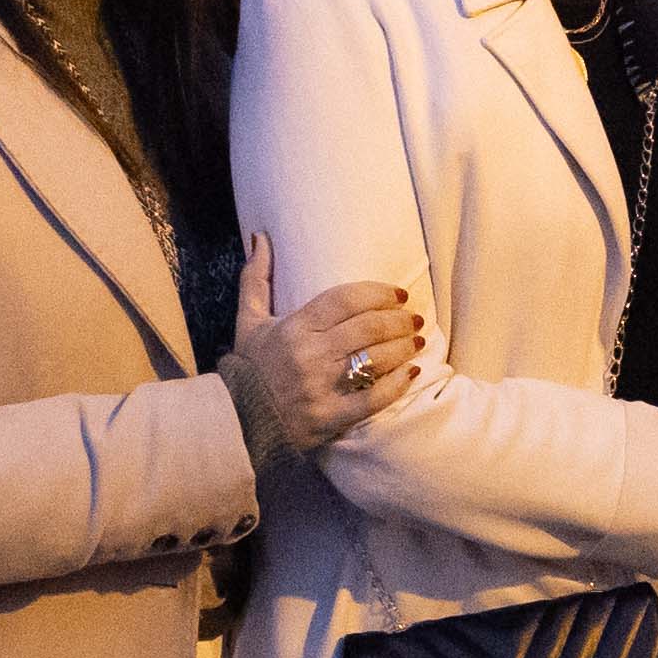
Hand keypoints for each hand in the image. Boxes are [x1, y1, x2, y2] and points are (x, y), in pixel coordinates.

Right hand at [237, 275, 423, 447]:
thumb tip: (260, 237)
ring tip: (418, 340)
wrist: (239, 421)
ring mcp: (321, 387)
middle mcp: (309, 355)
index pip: (345, 299)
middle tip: (415, 317)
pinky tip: (412, 372)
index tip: (399, 293)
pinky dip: (398, 384)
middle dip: (399, 319)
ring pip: (376, 359)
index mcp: (294, 328)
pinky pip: (373, 399)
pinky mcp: (330, 417)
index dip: (378, 292)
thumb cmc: (250, 367)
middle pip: (368, 327)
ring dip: (404, 347)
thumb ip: (256, 278)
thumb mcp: (248, 321)